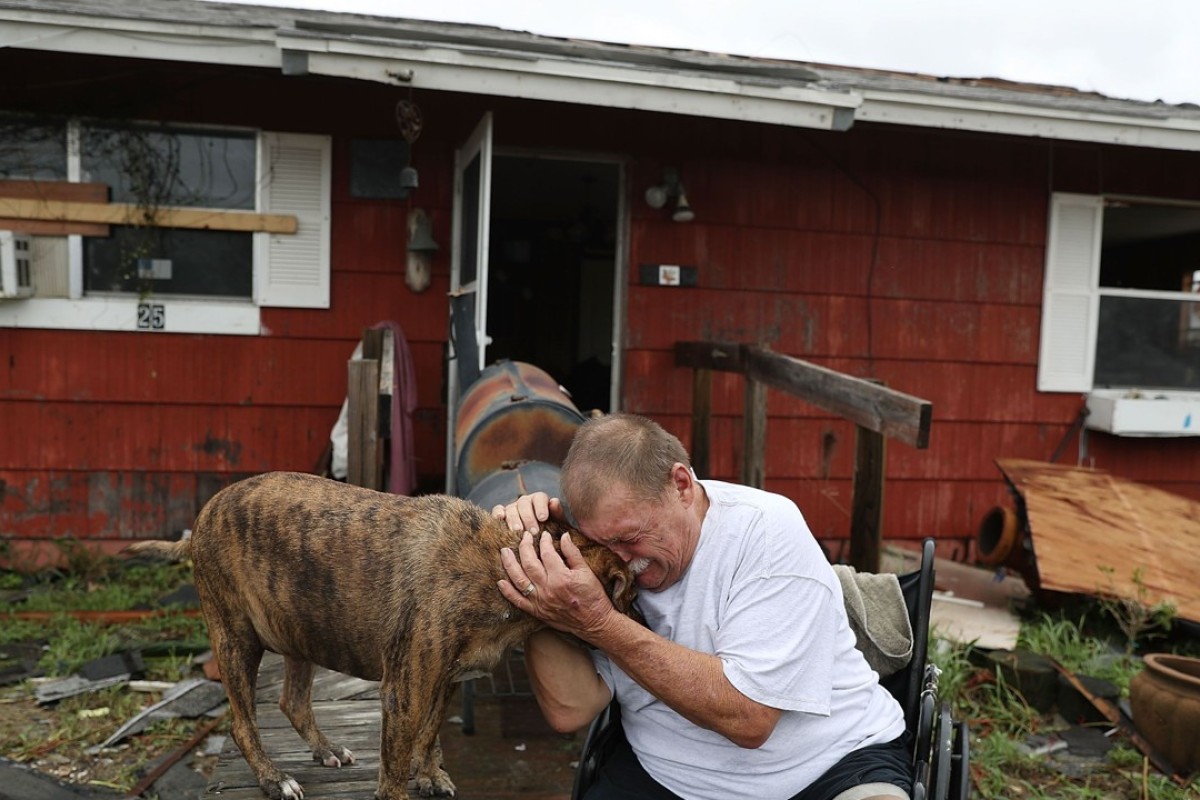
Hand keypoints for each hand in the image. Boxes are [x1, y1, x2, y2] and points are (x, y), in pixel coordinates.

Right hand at [492, 491, 563, 533]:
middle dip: (528, 517)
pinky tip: (500, 519)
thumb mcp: (557, 524)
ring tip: (518, 531)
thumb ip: (557, 513)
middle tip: (533, 531)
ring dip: (514, 519)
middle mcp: (525, 502)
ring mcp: (512, 507)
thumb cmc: (550, 531)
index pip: (539, 498)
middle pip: (524, 504)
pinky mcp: (501, 514)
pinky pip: (497, 510)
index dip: (541, 507)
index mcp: (539, 500)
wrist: (536, 541)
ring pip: (511, 508)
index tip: (543, 518)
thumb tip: (554, 502)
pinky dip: (497, 513)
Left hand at [498, 531, 614, 639]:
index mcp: (561, 577)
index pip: (547, 553)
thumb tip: (564, 536)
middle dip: (524, 547)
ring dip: (509, 564)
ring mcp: (540, 602)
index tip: (543, 535)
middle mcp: (548, 589)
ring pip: (519, 580)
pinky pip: (518, 601)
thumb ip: (573, 553)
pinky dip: (507, 592)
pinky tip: (501, 581)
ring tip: (505, 552)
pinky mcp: (537, 612)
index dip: (544, 541)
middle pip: (529, 563)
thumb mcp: (586, 572)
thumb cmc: (593, 597)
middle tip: (524, 536)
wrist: (595, 623)